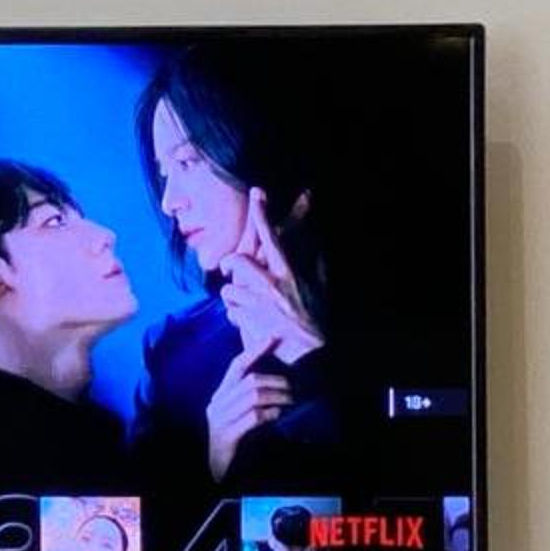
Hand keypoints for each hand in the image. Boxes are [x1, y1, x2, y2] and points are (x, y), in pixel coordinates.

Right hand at [205, 340, 292, 480]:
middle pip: (249, 381)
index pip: (236, 366)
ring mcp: (220, 421)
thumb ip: (251, 400)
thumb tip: (279, 384)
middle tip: (293, 388)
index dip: (254, 350)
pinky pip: (253, 418)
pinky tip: (278, 415)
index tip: (273, 338)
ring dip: (277, 397)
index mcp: (220, 396)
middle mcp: (217, 405)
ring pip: (253, 397)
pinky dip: (270, 413)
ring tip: (291, 401)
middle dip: (275, 381)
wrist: (219, 473)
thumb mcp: (240, 416)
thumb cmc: (234, 443)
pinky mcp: (228, 436)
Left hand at [218, 187, 321, 362]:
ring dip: (233, 296)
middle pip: (238, 262)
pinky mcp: (249, 324)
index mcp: (289, 274)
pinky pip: (230, 313)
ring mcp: (259, 306)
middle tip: (230, 267)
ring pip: (229, 290)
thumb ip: (315, 263)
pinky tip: (246, 321)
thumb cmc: (316, 321)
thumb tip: (316, 241)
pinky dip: (235, 317)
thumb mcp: (319, 288)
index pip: (273, 237)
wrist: (311, 357)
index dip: (264, 214)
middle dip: (231, 264)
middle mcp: (272, 287)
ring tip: (245, 303)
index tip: (258, 193)